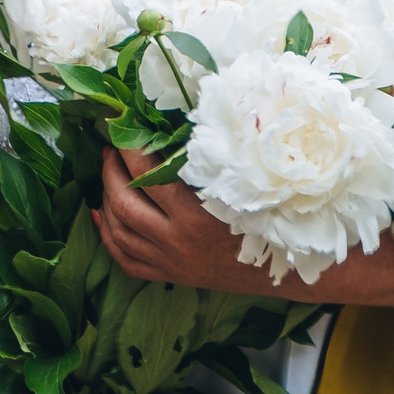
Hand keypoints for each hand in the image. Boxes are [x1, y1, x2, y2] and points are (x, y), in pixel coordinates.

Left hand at [96, 145, 393, 308]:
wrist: (293, 269)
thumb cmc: (275, 217)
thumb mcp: (247, 185)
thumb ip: (214, 159)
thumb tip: (185, 118)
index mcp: (198, 216)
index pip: (147, 176)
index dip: (128, 149)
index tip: (120, 128)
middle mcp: (178, 242)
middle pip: (124, 203)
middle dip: (110, 171)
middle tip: (108, 149)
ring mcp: (171, 262)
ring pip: (119, 230)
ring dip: (104, 200)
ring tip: (106, 175)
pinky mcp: (171, 276)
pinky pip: (126, 259)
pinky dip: (108, 237)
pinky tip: (100, 216)